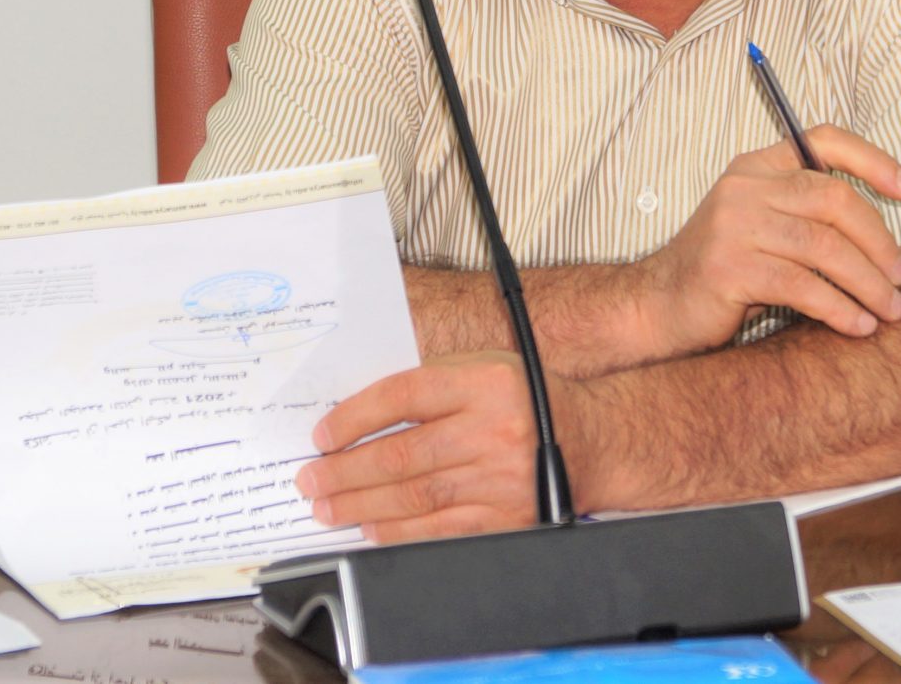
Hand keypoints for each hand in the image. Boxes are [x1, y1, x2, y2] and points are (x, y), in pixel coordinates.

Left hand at [295, 351, 592, 542]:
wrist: (590, 443)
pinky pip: (441, 530)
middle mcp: (493, 431)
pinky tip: (370, 528)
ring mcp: (501, 480)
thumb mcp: (484, 369)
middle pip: (402, 454)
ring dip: (362, 505)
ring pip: (416, 496)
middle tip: (310, 479)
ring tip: (328, 506)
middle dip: (345, 471)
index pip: (403, 396)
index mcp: (485, 382)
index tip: (321, 436)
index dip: (354, 417)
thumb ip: (429, 384)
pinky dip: (399, 531)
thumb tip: (358, 416)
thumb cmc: (524, 401)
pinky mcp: (506, 519)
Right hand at [627, 124, 900, 358]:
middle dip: (880, 242)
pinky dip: (839, 309)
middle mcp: (744, 187)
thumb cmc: (724, 272)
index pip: (824, 141)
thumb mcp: (761, 227)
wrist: (658, 306)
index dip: (874, 161)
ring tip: (891, 311)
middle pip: (834, 199)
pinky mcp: (730, 269)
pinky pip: (803, 286)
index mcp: (756, 166)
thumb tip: (885, 236)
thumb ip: (806, 215)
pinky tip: (858, 327)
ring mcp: (734, 225)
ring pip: (825, 247)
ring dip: (868, 283)